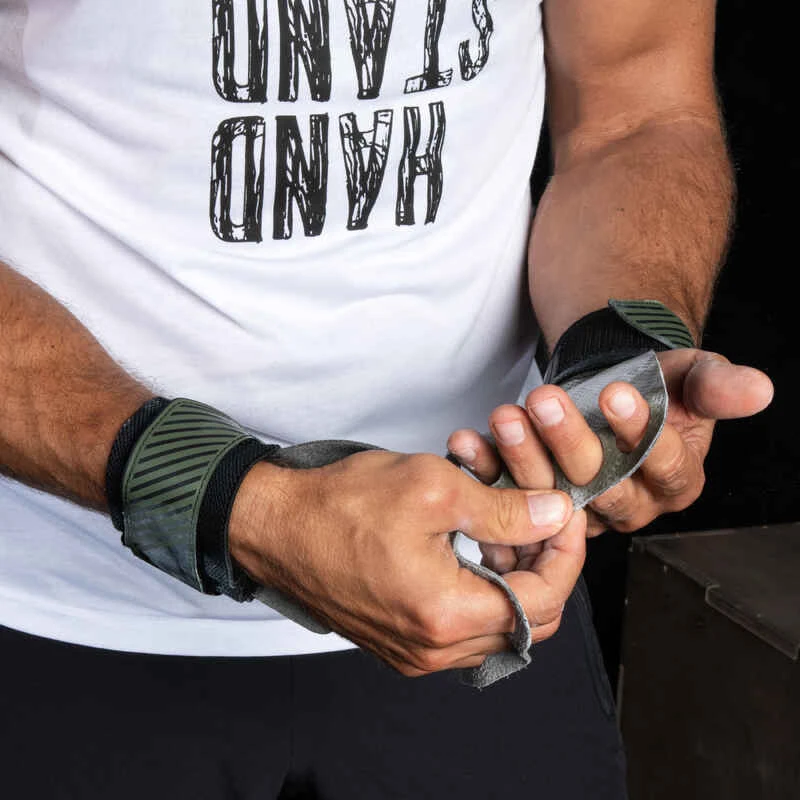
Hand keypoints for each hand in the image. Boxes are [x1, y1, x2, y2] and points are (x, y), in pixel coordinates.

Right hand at [228, 450, 584, 675]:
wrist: (275, 527)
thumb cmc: (341, 505)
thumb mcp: (433, 488)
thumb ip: (504, 510)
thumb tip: (553, 515)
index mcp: (445, 615)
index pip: (542, 600)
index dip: (564, 553)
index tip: (563, 513)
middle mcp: (432, 649)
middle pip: (526, 623)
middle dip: (543, 568)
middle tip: (538, 521)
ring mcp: (413, 652)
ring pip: (495, 626)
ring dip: (511, 579)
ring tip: (501, 529)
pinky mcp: (398, 642)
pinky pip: (462, 628)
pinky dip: (480, 591)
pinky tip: (468, 549)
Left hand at [447, 350, 772, 569]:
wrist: (607, 383)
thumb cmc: (654, 381)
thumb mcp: (690, 375)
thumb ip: (716, 386)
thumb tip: (759, 389)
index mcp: (674, 482)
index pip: (661, 465)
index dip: (640, 432)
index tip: (619, 392)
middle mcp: (628, 504)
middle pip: (601, 484)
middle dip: (570, 441)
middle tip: (546, 401)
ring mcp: (578, 508)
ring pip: (550, 493)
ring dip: (522, 457)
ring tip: (504, 417)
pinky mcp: (536, 504)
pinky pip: (509, 491)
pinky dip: (486, 465)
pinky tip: (466, 442)